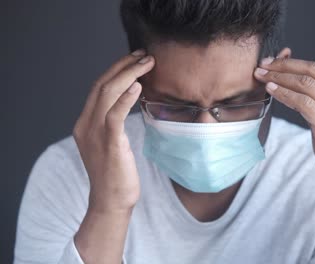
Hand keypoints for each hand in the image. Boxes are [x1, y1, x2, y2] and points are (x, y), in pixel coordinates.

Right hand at [73, 50, 154, 211]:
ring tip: (147, 63)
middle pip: (102, 85)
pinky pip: (115, 115)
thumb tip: (132, 100)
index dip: (117, 69)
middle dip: (124, 66)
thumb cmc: (116, 173)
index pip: (99, 87)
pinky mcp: (109, 144)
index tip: (135, 59)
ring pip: (108, 94)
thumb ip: (114, 122)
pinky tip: (138, 87)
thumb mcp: (111, 142)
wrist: (111, 201)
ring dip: (129, 75)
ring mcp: (95, 134)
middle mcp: (86, 124)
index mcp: (85, 123)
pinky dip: (126, 98)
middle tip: (144, 55)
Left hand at [254, 57, 314, 194]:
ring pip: (306, 85)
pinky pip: (303, 104)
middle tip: (262, 66)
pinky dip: (284, 95)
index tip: (273, 62)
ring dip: (280, 79)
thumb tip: (295, 86)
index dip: (293, 63)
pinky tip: (272, 91)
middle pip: (312, 72)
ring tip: (261, 77)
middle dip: (284, 66)